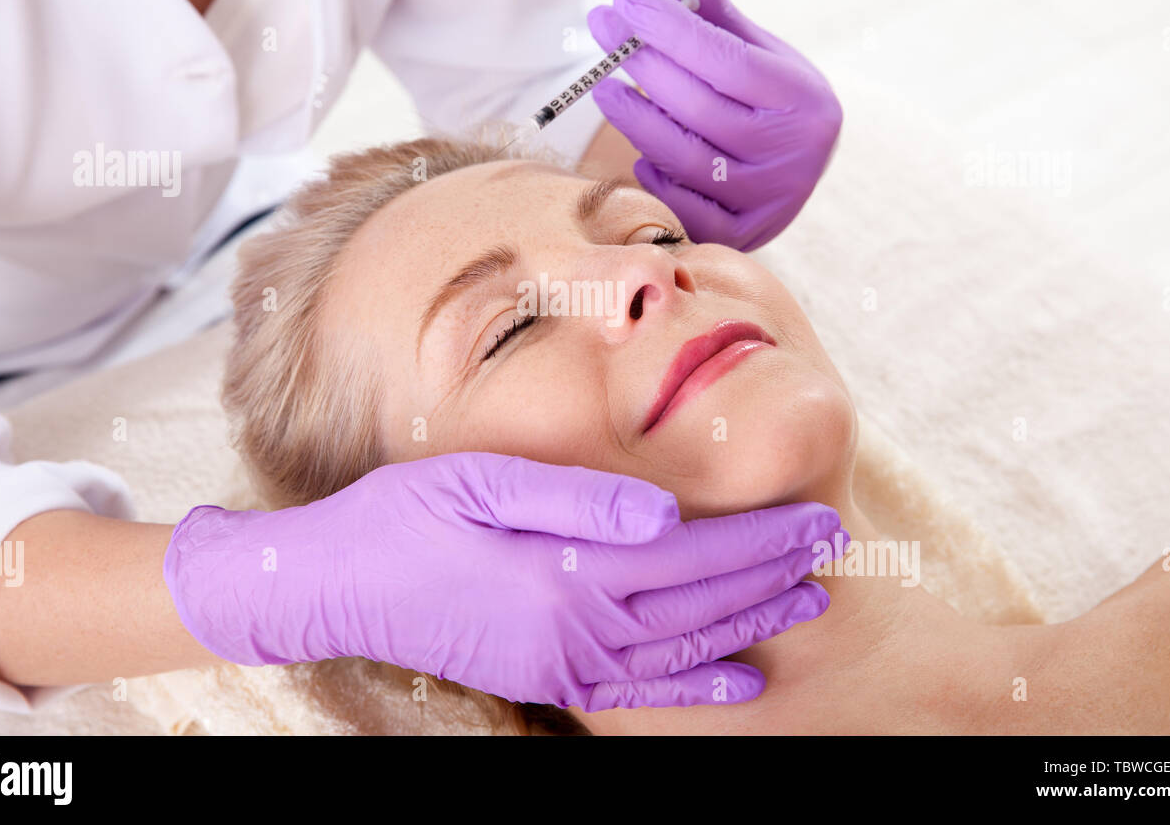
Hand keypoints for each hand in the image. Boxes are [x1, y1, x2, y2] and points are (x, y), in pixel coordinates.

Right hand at [164, 452, 843, 710]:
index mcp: (566, 569)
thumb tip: (667, 510)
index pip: (692, 556)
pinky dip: (698, 686)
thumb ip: (577, 499)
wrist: (335, 585)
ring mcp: (562, 660)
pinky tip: (739, 681)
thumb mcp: (481, 482)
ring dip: (750, 625)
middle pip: (700, 603)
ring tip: (805, 603)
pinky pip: (640, 688)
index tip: (819, 523)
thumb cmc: (404, 516)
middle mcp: (575, 626)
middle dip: (773, 576)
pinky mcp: (545, 675)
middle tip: (835, 552)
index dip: (761, 541)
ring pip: (683, 649)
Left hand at [588, 0, 841, 251]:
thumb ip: (711, 9)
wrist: (798, 172)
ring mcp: (770, 199)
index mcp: (803, 98)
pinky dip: (655, 177)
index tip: (624, 0)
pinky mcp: (745, 236)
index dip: (670, 29)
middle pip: (699, 107)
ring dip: (636, 119)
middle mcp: (793, 153)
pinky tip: (640, 151)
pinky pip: (685, 207)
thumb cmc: (766, 101)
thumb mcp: (752, 50)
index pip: (725, 59)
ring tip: (604, 88)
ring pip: (685, 158)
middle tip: (602, 28)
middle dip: (642, 63)